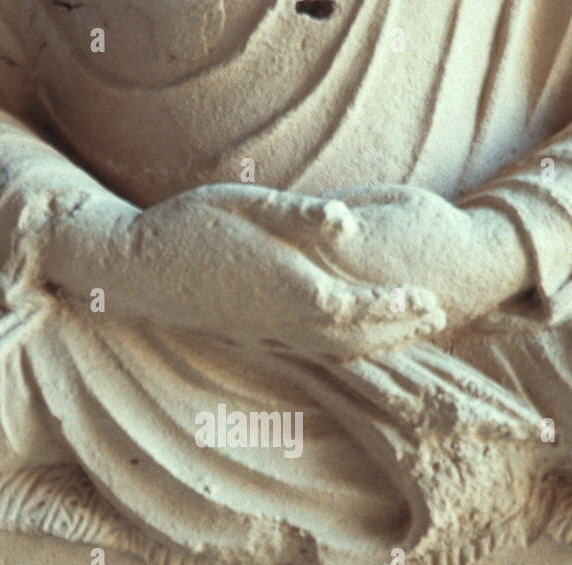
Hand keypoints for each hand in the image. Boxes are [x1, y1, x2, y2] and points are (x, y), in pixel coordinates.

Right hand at [199, 183, 534, 327]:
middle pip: (354, 335)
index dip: (395, 306)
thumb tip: (349, 222)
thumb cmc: (188, 225)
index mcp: (285, 285)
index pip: (356, 304)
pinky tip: (353, 346)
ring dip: (375, 345)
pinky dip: (341, 353)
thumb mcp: (243, 204)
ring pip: (333, 350)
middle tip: (438, 319)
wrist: (134, 270)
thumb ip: (299, 215)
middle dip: (398, 328)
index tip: (430, 300)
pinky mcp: (251, 339)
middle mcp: (280, 320)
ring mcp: (265, 335)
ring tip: (408, 335)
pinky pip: (308, 353)